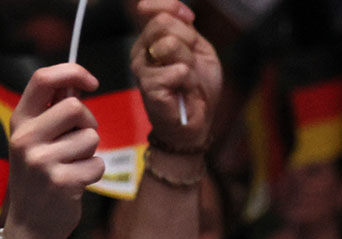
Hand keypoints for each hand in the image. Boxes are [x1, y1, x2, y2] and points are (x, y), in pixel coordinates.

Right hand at [4, 63, 104, 238]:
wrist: (30, 227)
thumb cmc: (38, 178)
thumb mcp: (34, 141)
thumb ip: (52, 113)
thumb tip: (77, 84)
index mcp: (19, 122)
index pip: (43, 79)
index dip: (72, 72)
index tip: (91, 82)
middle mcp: (26, 139)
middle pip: (75, 107)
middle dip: (88, 122)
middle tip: (81, 141)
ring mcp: (42, 162)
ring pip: (90, 138)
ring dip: (90, 152)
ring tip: (72, 167)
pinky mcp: (61, 182)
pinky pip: (97, 164)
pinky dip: (94, 173)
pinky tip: (77, 183)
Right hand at [131, 0, 218, 149]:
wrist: (196, 123)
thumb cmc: (197, 90)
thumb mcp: (199, 51)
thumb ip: (188, 29)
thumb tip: (182, 13)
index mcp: (152, 39)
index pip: (155, 9)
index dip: (174, 8)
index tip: (190, 20)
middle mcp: (141, 51)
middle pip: (162, 22)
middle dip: (187, 41)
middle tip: (190, 64)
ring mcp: (141, 68)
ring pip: (170, 45)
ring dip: (190, 64)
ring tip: (187, 81)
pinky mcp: (148, 86)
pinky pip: (179, 70)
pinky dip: (190, 82)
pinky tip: (184, 92)